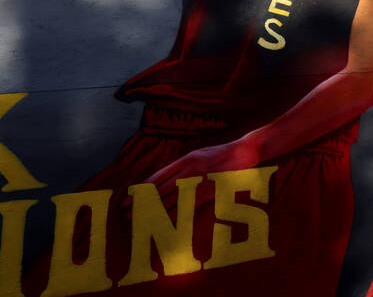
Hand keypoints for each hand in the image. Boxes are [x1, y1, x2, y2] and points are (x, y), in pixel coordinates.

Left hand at [136, 138, 259, 212]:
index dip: (141, 190)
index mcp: (184, 160)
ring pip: (170, 199)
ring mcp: (198, 180)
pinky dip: (173, 214)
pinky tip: (163, 221)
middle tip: (126, 214)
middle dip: (141, 203)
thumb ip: (183, 166)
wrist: (244, 152)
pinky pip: (186, 205)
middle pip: (159, 190)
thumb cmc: (222, 154)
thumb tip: (166, 178)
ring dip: (153, 211)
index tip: (127, 199)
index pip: (156, 177)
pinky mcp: (208, 191)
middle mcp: (188, 170)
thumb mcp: (199, 155)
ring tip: (139, 220)